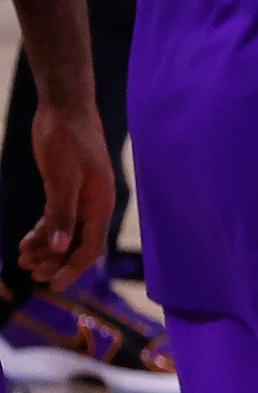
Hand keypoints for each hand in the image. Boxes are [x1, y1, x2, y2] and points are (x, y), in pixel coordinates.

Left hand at [19, 97, 112, 287]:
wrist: (65, 106)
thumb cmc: (66, 137)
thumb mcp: (61, 176)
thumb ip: (61, 212)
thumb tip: (59, 247)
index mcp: (100, 203)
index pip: (90, 246)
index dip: (72, 268)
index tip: (54, 286)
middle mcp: (95, 204)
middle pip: (79, 244)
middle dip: (56, 262)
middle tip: (31, 274)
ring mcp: (83, 197)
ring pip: (67, 233)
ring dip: (47, 249)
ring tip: (22, 259)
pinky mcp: (69, 188)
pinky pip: (58, 219)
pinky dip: (43, 232)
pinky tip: (26, 241)